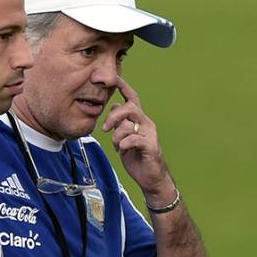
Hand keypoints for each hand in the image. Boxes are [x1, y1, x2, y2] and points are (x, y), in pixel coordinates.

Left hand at [101, 78, 176, 205]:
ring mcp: (150, 134)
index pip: (132, 97)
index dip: (123, 86)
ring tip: (117, 146)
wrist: (151, 178)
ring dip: (117, 136)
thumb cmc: (137, 158)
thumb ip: (120, 123)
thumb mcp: (124, 138)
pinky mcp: (151, 146)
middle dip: (114, 115)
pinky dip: (124, 144)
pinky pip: (133, 139)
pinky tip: (124, 151)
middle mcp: (146, 123)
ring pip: (129, 124)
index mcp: (139, 119)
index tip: (113, 78)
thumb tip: (114, 105)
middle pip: (130, 107)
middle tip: (106, 128)